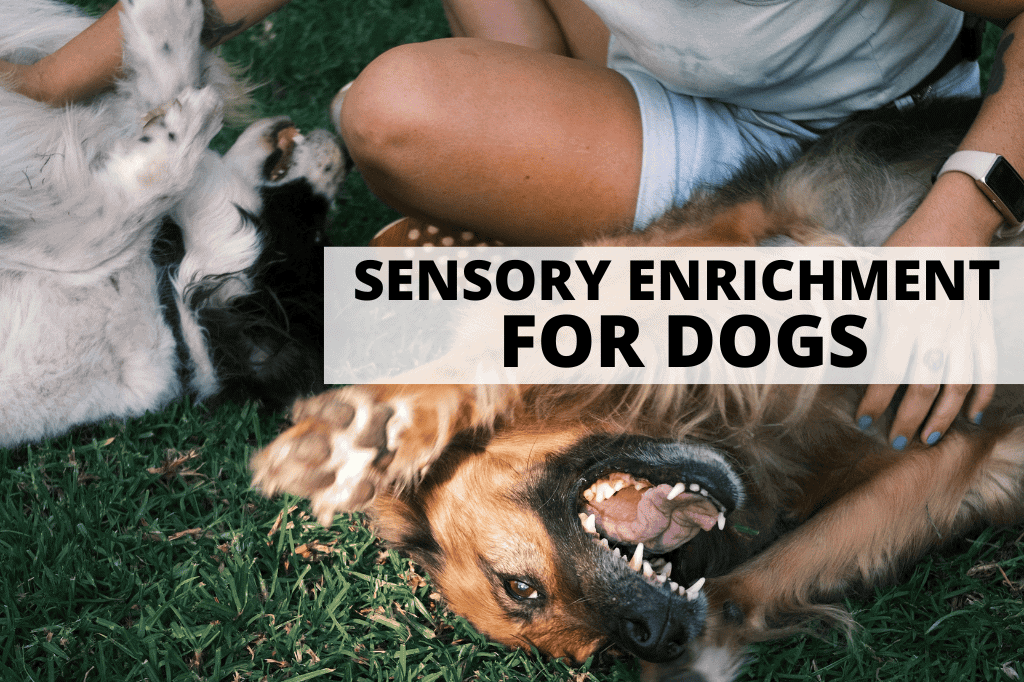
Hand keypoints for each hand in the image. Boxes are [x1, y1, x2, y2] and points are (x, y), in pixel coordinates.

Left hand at [856, 200, 998, 448]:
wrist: (955, 223)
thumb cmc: (905, 251)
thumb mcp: (872, 276)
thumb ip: (856, 310)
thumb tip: (831, 339)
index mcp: (904, 315)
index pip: (888, 370)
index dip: (875, 399)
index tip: (864, 419)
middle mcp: (936, 327)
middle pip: (923, 386)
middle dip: (908, 419)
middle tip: (896, 441)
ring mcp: (965, 328)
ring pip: (958, 384)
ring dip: (943, 416)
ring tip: (928, 438)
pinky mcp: (983, 325)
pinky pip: (987, 367)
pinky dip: (982, 394)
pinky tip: (971, 416)